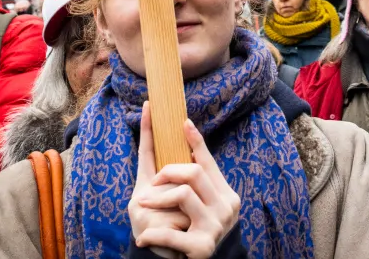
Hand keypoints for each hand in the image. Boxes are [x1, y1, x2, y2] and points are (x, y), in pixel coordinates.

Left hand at [129, 101, 240, 258]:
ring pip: (183, 194)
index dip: (195, 141)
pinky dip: (153, 235)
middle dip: (168, 171)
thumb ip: (196, 185)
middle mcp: (226, 207)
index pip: (208, 162)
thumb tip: (184, 150)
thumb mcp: (200, 207)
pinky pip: (170, 233)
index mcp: (225, 194)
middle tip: (153, 181)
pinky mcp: (202, 247)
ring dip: (157, 199)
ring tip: (142, 206)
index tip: (183, 122)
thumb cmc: (194, 234)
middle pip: (193, 172)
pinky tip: (144, 239)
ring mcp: (216, 227)